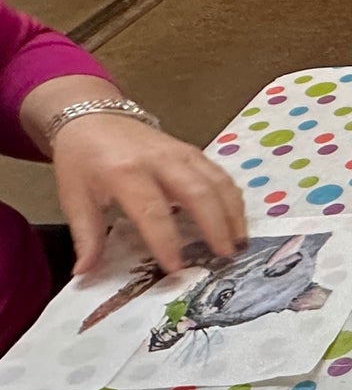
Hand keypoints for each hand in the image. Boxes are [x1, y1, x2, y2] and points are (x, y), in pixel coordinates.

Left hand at [51, 115, 245, 275]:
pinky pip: (220, 175)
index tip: (176, 268)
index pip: (152, 211)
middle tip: (225, 255)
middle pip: (198, 193)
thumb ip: (86, 236)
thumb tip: (85, 273)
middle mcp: (160, 160)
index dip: (166, 241)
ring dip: (232, 213)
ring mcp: (181, 153)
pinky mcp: (193, 151)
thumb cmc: (81, 160)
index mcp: (125, 173)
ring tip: (240, 241)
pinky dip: (232, 198)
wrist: (94, 117)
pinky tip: (236, 219)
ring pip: (217, 182)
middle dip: (216, 225)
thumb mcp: (74, 197)